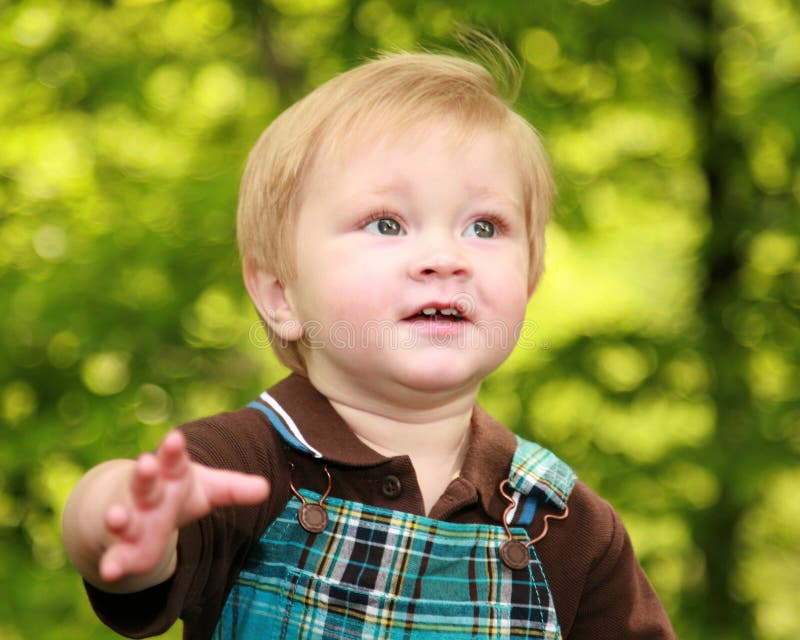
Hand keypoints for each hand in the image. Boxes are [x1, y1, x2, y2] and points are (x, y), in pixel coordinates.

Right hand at [98, 430, 268, 584]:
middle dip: (145, 475)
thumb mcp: (208, 489)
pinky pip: (115, 555)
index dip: (173, 449)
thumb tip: (266, 488)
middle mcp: (146, 494)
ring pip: (123, 516)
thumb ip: (233, 489)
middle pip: (145, 482)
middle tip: (146, 463)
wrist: (135, 509)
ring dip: (119, 517)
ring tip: (115, 516)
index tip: (175, 437)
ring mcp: (129, 519)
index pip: (173, 459)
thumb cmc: (175, 494)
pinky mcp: (120, 546)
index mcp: (169, 474)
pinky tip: (109, 572)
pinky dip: (112, 563)